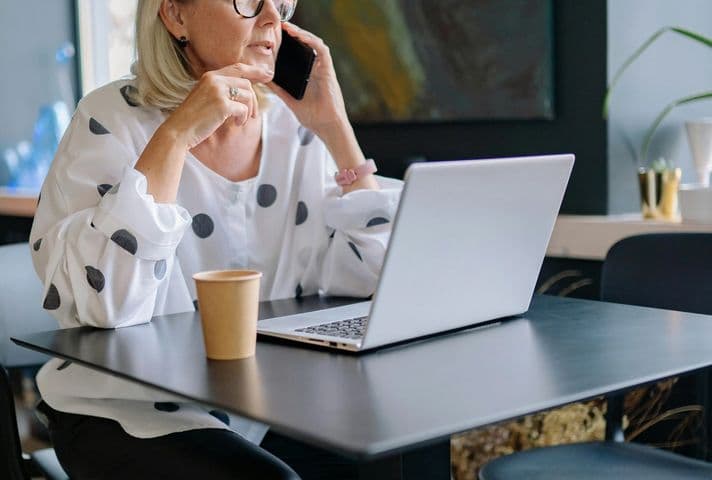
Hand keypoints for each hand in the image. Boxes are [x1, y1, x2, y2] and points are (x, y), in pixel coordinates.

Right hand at [162, 63, 272, 149]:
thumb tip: (246, 92)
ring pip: (248, 95)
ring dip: (248, 111)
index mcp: (210, 76)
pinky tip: (236, 124)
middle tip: (253, 115)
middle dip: (253, 101)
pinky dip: (243, 118)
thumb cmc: (193, 118)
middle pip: (246, 84)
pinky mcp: (222, 105)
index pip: (238, 68)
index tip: (268, 75)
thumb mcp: (205, 97)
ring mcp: (218, 91)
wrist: (178, 130)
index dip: (255, 71)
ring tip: (240, 121)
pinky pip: (243, 109)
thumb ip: (221, 91)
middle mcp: (214, 79)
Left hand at [267, 23, 349, 137]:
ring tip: (288, 28)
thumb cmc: (313, 117)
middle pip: (306, 45)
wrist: (327, 126)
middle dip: (295, 34)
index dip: (290, 43)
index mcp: (308, 75)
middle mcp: (316, 70)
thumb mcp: (290, 100)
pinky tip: (301, 36)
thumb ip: (279, 89)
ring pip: (314, 43)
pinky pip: (322, 50)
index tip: (276, 37)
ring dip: (302, 34)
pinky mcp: (328, 70)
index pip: (299, 54)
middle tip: (280, 27)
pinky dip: (312, 41)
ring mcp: (323, 69)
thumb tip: (264, 79)